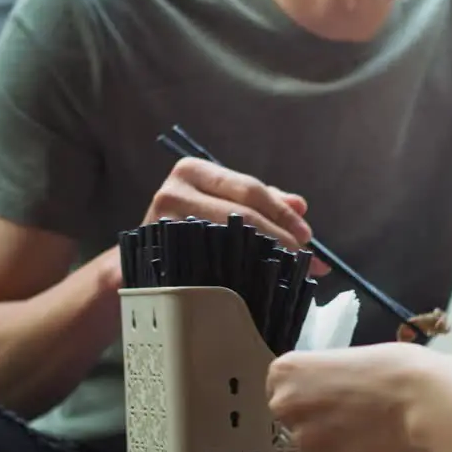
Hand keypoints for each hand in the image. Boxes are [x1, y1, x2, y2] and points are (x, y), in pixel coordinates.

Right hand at [145, 157, 327, 274]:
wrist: (143, 259)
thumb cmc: (191, 226)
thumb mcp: (224, 203)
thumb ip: (263, 200)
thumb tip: (300, 206)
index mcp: (193, 170)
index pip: (249, 190)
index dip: (282, 213)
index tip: (307, 236)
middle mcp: (175, 190)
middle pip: (242, 214)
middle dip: (281, 237)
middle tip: (306, 258)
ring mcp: (165, 223)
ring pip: (229, 240)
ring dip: (266, 257)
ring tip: (290, 270)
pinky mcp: (163, 255)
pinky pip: (212, 264)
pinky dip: (241, 273)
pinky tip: (259, 282)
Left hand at [267, 344, 451, 451]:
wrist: (421, 400)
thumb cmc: (391, 366)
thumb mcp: (346, 358)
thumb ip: (321, 378)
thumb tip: (322, 392)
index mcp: (285, 372)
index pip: (280, 385)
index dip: (306, 389)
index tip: (329, 390)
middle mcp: (284, 406)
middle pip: (289, 416)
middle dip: (313, 416)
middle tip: (348, 410)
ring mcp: (303, 441)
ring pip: (310, 442)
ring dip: (329, 438)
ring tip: (363, 427)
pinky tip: (368, 443)